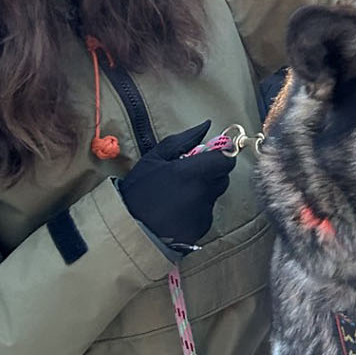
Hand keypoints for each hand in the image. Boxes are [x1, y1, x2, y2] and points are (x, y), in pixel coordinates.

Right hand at [116, 123, 236, 252]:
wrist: (129, 228)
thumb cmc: (138, 191)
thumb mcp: (154, 158)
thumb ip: (182, 140)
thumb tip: (206, 125)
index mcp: (193, 173)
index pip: (226, 160)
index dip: (219, 156)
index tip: (206, 157)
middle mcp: (204, 193)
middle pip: (222, 177)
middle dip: (209, 173)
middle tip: (186, 175)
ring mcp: (205, 212)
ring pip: (214, 195)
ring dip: (202, 191)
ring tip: (177, 195)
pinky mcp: (203, 228)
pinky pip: (206, 212)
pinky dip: (196, 209)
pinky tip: (176, 210)